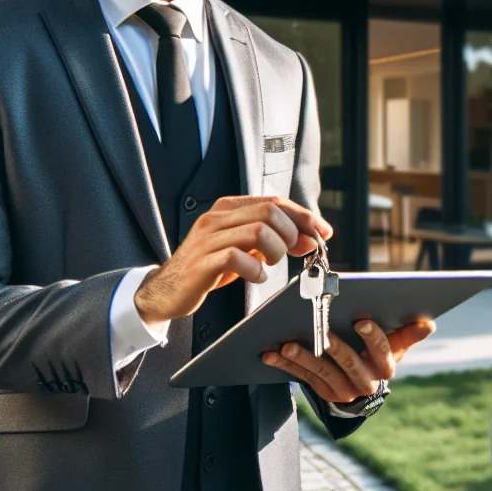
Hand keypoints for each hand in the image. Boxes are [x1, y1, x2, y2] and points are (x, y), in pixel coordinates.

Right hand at [134, 195, 332, 325]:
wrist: (167, 289)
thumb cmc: (209, 267)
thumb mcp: (245, 248)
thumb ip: (274, 239)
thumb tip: (311, 238)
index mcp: (228, 208)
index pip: (275, 201)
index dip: (304, 216)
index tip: (323, 232)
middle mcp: (216, 218)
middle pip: (270, 212)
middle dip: (292, 234)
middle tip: (294, 253)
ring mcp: (207, 239)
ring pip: (257, 231)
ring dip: (276, 251)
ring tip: (271, 265)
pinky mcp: (201, 263)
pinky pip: (236, 258)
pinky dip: (255, 269)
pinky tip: (256, 276)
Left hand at [262, 317, 436, 404]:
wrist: (363, 387)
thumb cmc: (378, 355)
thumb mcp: (396, 345)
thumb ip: (408, 333)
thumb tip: (429, 323)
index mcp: (386, 368)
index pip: (382, 352)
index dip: (374, 337)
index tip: (362, 320)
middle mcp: (366, 383)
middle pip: (350, 363)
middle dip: (335, 347)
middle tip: (322, 332)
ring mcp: (342, 391)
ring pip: (322, 373)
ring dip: (303, 358)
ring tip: (288, 344)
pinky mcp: (322, 393)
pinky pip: (303, 378)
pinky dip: (286, 366)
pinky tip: (270, 354)